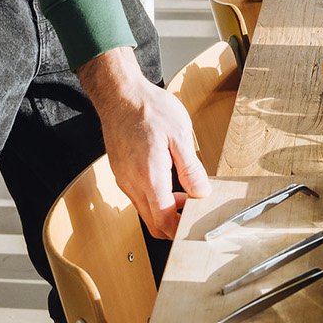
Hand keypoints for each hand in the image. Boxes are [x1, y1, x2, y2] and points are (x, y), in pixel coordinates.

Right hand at [76, 46, 210, 238]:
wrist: (120, 94)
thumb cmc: (149, 109)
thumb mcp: (179, 135)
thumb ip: (191, 169)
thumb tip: (202, 193)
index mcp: (149, 176)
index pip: (163, 220)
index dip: (181, 228)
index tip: (196, 223)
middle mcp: (132, 183)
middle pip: (153, 222)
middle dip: (174, 224)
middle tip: (195, 212)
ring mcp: (123, 179)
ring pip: (145, 210)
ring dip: (165, 210)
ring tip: (187, 193)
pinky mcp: (121, 172)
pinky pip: (138, 196)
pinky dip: (155, 198)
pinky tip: (170, 181)